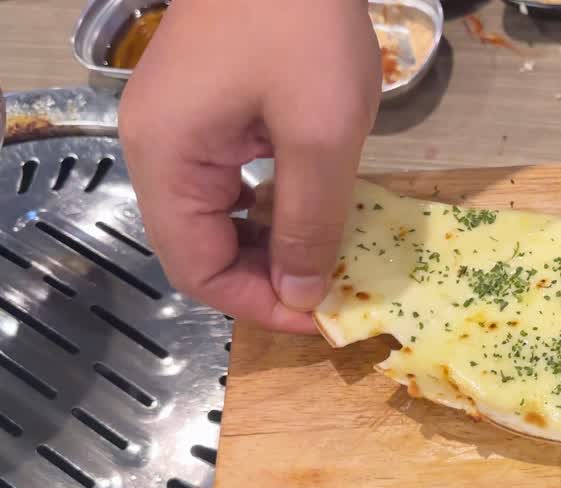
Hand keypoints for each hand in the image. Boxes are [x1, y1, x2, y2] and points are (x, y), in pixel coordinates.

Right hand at [119, 0, 379, 332]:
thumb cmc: (302, 27)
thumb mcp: (322, 133)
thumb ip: (311, 221)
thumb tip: (303, 295)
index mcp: (168, 159)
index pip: (197, 269)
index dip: (258, 304)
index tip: (320, 315)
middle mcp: (159, 149)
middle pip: (202, 248)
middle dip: (267, 278)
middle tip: (330, 289)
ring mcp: (180, 127)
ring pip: (218, 218)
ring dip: (272, 244)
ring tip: (328, 257)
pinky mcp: (207, 110)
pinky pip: (230, 182)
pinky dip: (270, 205)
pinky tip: (312, 208)